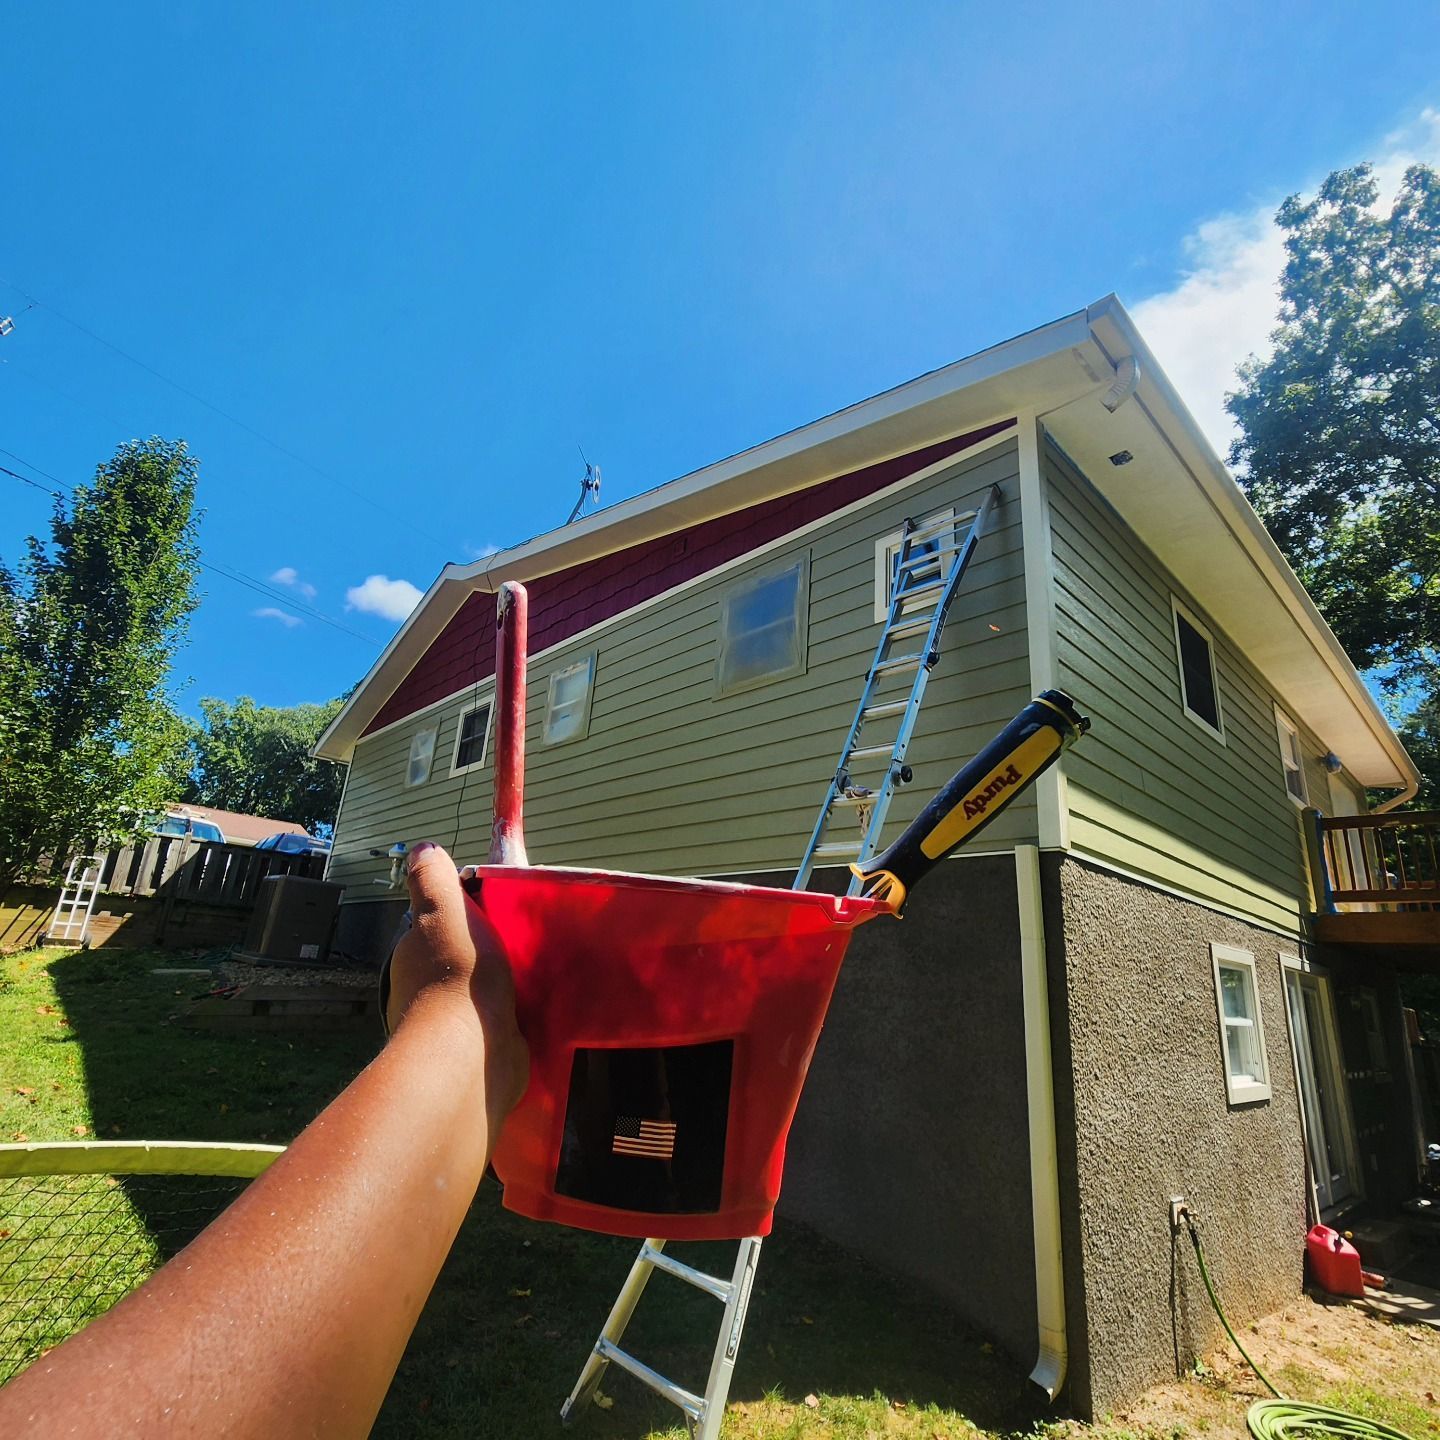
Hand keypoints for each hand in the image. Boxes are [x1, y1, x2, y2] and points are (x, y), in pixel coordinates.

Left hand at [387, 841, 528, 1118]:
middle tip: (526, 941)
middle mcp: (424, 991)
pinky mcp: (477, 1052)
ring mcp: (449, 1026)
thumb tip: (422, 848)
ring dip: (502, 987)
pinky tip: (537, 1009)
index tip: (496, 912)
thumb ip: (433, 880)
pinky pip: (497, 1025)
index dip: (464, 918)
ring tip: (540, 973)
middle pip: (461, 960)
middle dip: (486, 954)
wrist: (472, 1054)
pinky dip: (512, 1017)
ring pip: (479, 994)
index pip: (439, 928)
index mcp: (414, 955)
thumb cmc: (457, 975)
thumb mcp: (443, 911)